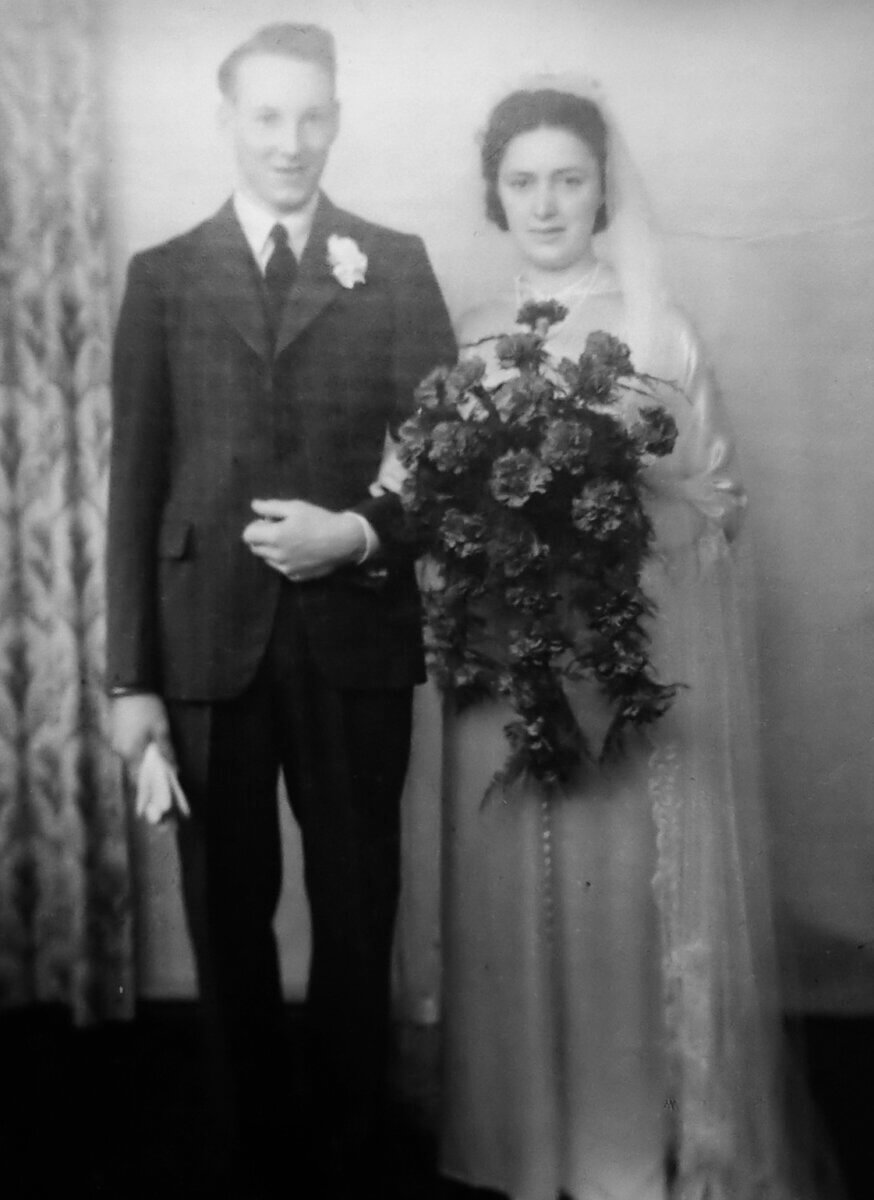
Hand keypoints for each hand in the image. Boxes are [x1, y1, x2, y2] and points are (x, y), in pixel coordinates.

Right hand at [110, 693, 175, 778]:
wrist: (128, 686)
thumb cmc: (147, 707)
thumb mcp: (162, 728)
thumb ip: (166, 750)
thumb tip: (174, 769)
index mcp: (130, 752)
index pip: (137, 778)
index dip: (148, 784)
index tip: (159, 786)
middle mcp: (119, 750)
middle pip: (133, 768)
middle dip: (146, 771)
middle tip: (160, 768)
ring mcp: (113, 741)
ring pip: (129, 757)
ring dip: (140, 758)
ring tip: (154, 753)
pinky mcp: (112, 733)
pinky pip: (124, 746)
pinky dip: (134, 748)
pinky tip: (143, 741)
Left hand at [242, 499, 365, 580]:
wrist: (344, 541)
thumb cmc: (319, 520)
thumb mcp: (295, 507)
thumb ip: (270, 507)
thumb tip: (253, 506)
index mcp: (275, 536)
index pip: (248, 535)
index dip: (255, 526)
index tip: (268, 521)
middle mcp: (277, 556)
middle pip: (255, 548)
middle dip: (262, 538)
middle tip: (280, 529)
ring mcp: (286, 568)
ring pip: (267, 559)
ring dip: (272, 549)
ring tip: (292, 540)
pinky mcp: (295, 576)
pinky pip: (281, 568)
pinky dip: (284, 560)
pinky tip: (300, 551)